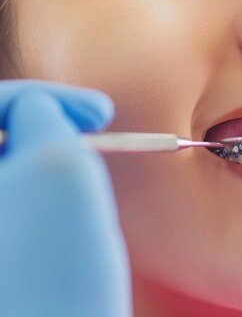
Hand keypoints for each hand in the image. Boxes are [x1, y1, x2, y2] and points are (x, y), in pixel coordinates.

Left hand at [0, 81, 130, 315]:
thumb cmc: (56, 274)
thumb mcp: (62, 170)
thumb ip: (47, 117)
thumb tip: (45, 110)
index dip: (47, 97)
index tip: (100, 112)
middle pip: (0, 139)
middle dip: (45, 133)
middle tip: (92, 149)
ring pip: (10, 172)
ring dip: (46, 171)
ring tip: (78, 206)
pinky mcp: (2, 253)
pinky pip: (15, 205)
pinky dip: (41, 203)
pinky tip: (66, 234)